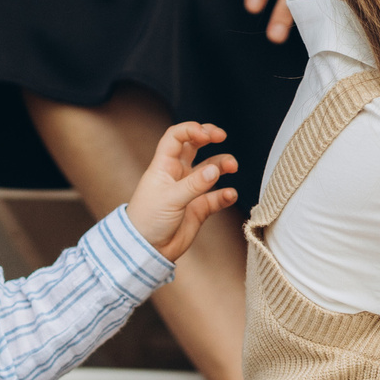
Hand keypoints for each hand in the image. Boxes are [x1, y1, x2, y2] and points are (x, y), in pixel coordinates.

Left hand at [126, 122, 238, 260]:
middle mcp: (177, 174)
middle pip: (194, 147)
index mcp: (164, 166)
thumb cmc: (148, 220)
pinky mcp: (198, 208)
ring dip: (221, 165)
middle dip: (209, 138)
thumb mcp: (170, 198)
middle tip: (222, 136)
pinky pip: (216, 197)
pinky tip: (230, 195)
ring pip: (209, 170)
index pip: (176, 137)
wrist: (148, 250)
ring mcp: (189, 190)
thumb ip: (194, 184)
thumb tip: (216, 168)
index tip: (207, 134)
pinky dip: (225, 195)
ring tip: (232, 166)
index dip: (191, 130)